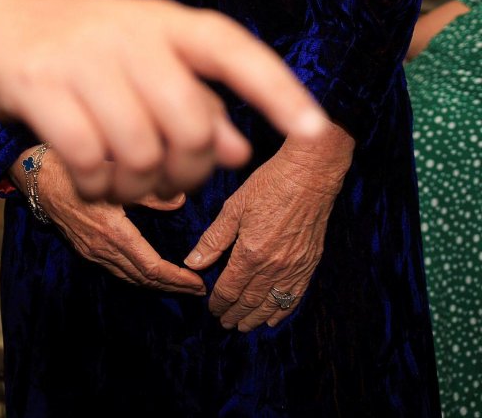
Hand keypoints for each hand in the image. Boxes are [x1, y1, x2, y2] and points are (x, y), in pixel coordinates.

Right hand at [0, 0, 327, 202]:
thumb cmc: (82, 50)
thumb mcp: (143, 61)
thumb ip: (193, 100)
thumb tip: (237, 151)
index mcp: (161, 21)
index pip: (230, 48)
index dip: (275, 89)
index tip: (313, 129)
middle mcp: (126, 34)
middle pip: (188, 123)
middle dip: (188, 170)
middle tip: (171, 181)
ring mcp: (80, 58)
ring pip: (139, 151)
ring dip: (138, 187)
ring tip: (126, 182)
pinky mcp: (39, 85)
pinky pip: (89, 160)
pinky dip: (98, 186)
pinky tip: (94, 182)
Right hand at [24, 149, 204, 294]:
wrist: (36, 177)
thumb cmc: (72, 170)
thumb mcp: (112, 175)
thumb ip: (147, 192)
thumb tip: (180, 201)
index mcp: (112, 232)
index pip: (152, 268)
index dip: (177, 278)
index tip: (198, 282)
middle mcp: (102, 249)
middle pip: (143, 279)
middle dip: (172, 286)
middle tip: (198, 289)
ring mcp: (91, 252)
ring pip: (129, 277)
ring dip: (155, 284)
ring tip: (179, 283)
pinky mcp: (84, 249)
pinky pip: (117, 270)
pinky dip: (138, 275)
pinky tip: (148, 271)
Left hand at [184, 122, 353, 330]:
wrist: (309, 177)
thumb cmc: (268, 186)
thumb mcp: (234, 207)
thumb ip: (213, 239)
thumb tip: (193, 263)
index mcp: (251, 253)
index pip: (230, 289)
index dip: (218, 302)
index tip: (211, 309)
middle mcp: (274, 267)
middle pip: (251, 301)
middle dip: (235, 315)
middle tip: (224, 324)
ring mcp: (295, 268)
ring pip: (273, 304)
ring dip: (257, 318)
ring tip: (244, 326)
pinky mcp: (310, 264)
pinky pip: (295, 296)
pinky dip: (283, 310)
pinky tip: (274, 317)